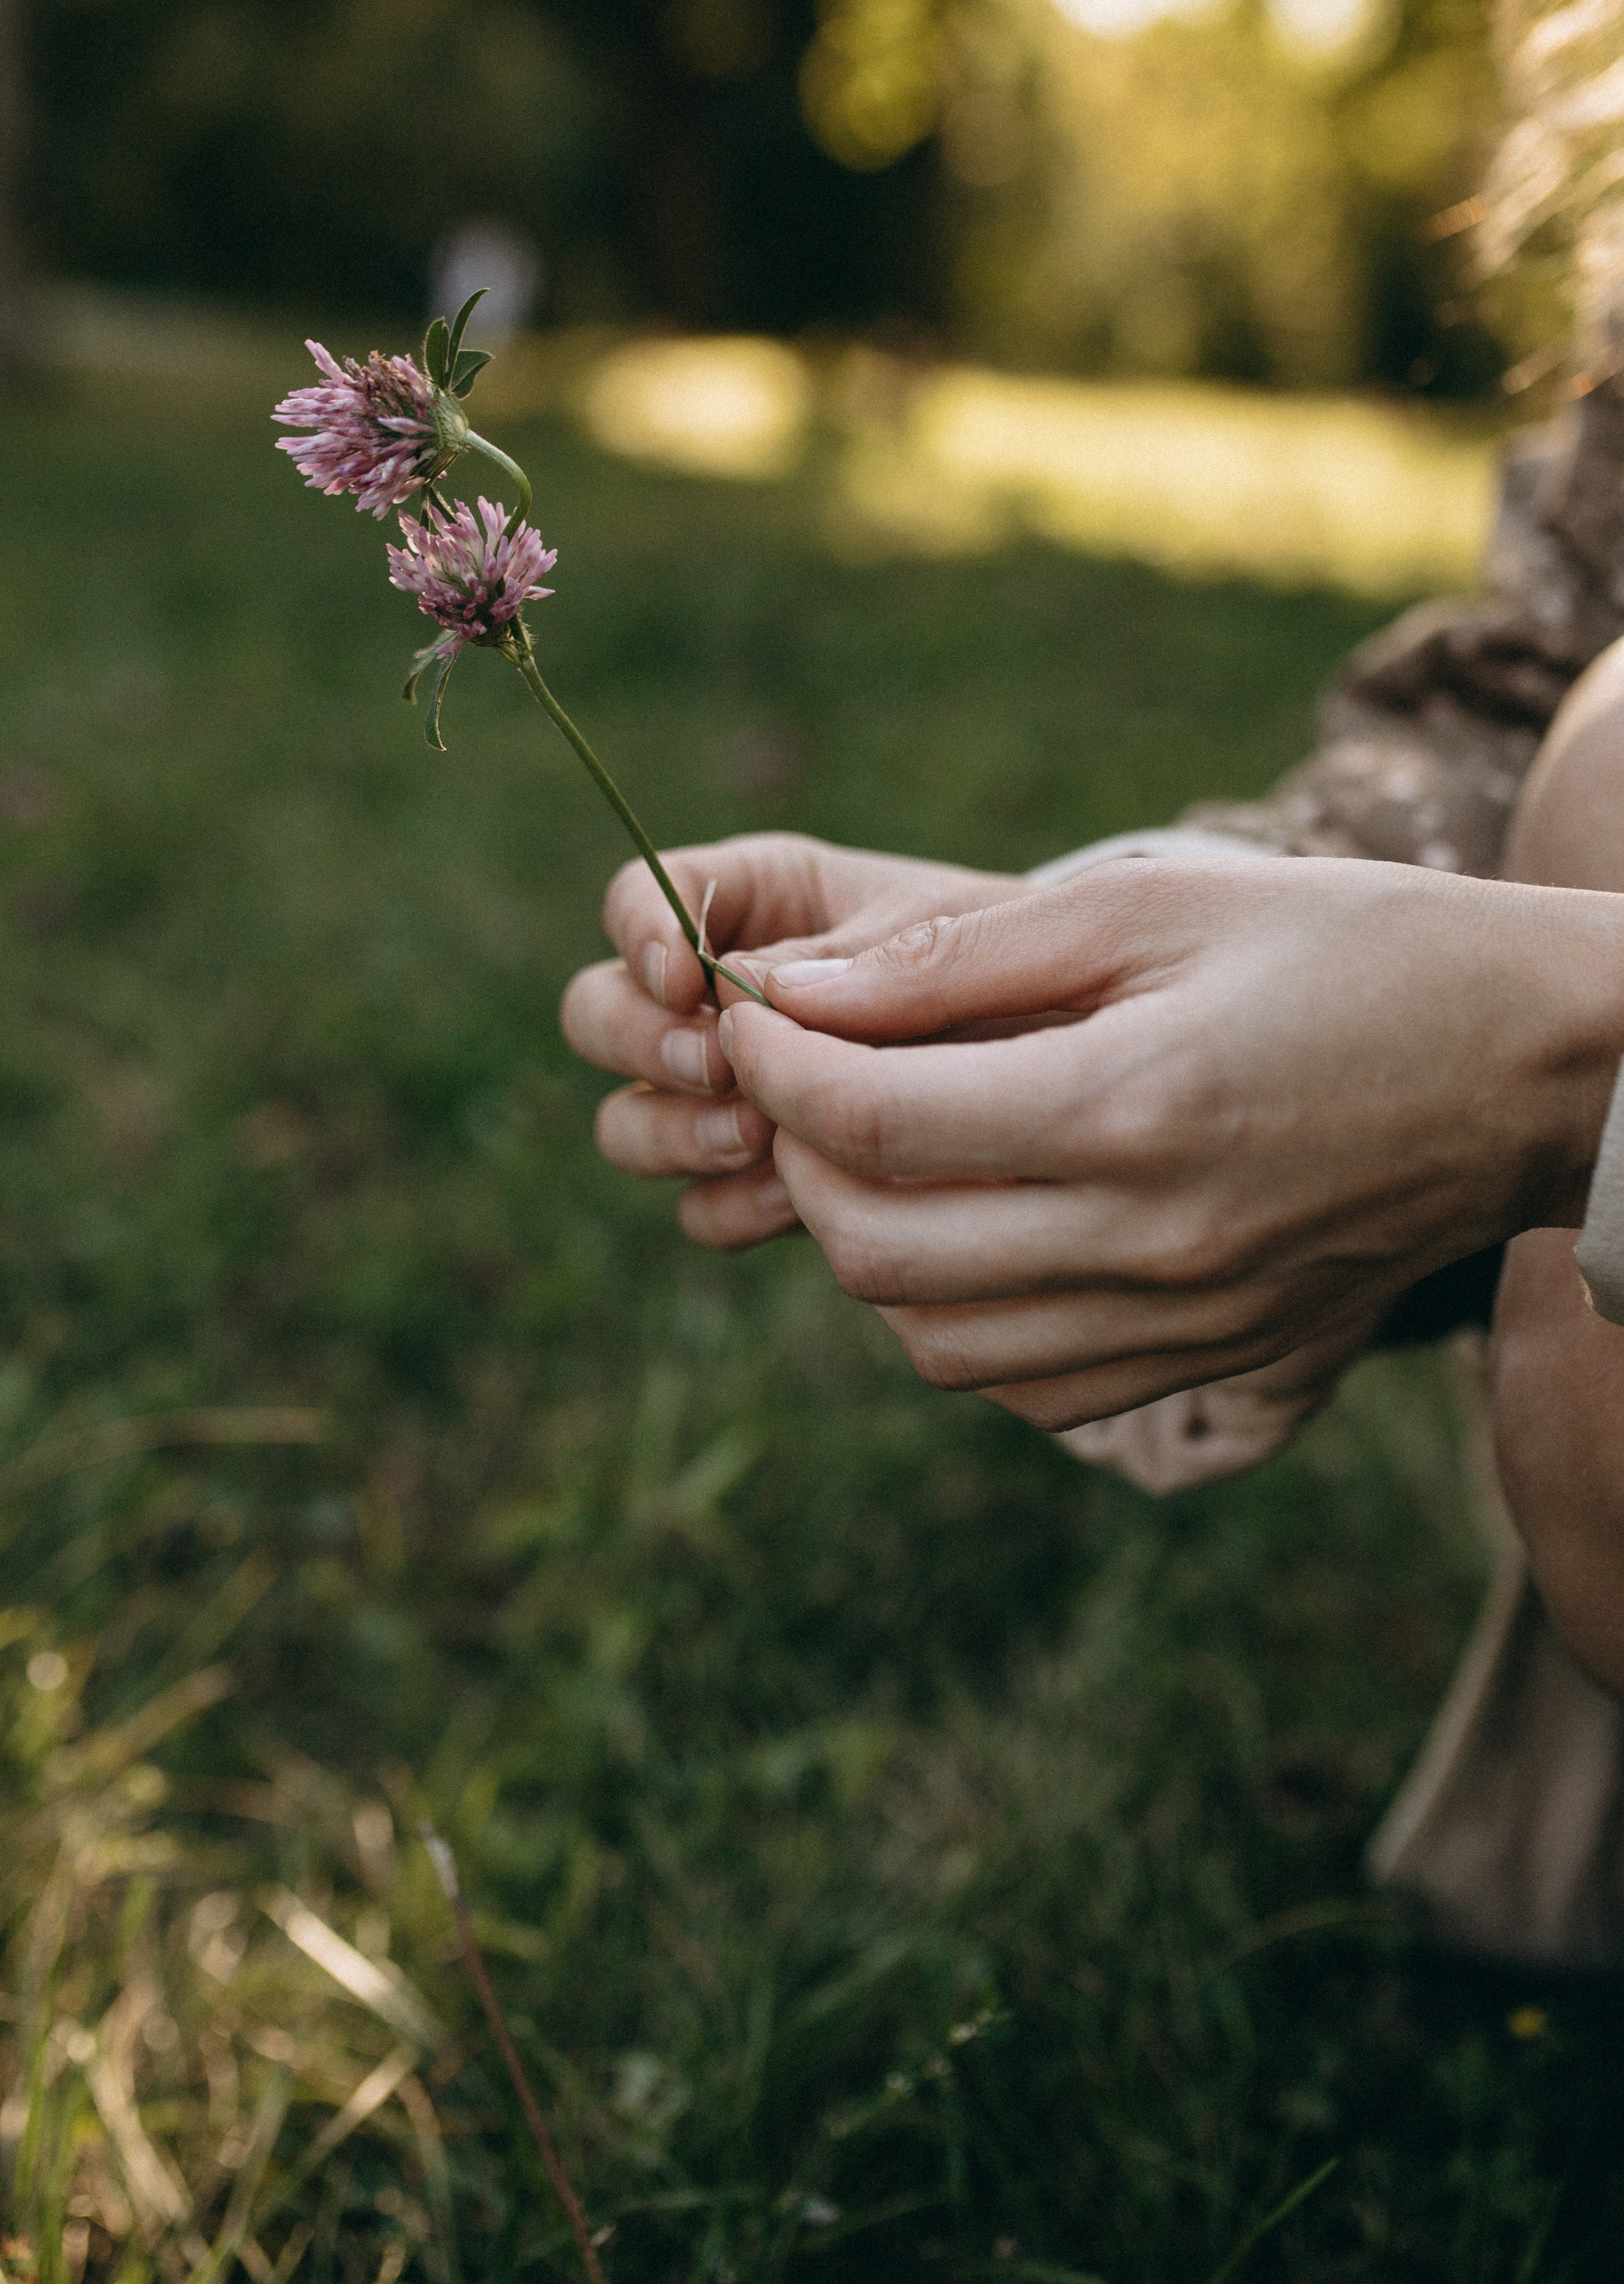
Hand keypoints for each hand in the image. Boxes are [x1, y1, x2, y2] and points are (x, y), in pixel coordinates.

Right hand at [559, 834, 1020, 1248]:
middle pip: (597, 1016)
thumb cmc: (1029, 961)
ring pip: (630, 1124)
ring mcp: (735, 1096)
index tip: (689, 977)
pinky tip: (798, 1199)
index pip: (640, 898)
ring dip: (679, 1133)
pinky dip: (732, 1203)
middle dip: (644, 1046)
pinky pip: (700, 1207)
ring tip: (764, 1137)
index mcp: (757, 899)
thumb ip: (852, 958)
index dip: (641, 934)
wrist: (1097, 1053)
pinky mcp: (770, 1181)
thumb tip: (743, 997)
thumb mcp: (953, 931)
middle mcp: (721, 999)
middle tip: (725, 1068)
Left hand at [711, 856, 1623, 1425]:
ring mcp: (1184, 1323)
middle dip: (795, 1152)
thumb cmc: (1351, 946)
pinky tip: (969, 1222)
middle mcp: (1152, 1244)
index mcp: (1135, 1108)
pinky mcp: (1209, 1362)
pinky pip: (1022, 1383)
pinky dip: (951, 1316)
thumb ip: (958, 955)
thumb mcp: (1154, 900)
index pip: (870, 1124)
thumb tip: (790, 991)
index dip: (772, 1064)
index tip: (749, 1008)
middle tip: (799, 1070)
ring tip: (876, 1144)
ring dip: (862, 1241)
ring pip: (931, 1341)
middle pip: (876, 1248)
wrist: (1534, 1067)